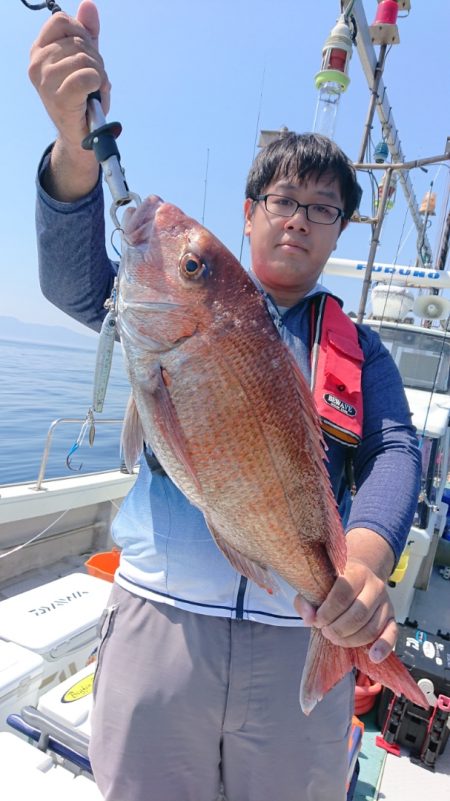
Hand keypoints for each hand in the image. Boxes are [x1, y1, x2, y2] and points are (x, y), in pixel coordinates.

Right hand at [28, 1, 109, 149]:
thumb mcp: (85, 60)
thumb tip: (88, 5)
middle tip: (93, 79)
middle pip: (78, 41)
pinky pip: (88, 76)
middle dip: (95, 59)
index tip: (86, 54)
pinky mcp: (60, 98)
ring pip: (85, 59)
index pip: (62, 21)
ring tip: (94, 89)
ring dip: (99, 74)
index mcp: (39, 51)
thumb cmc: (82, 97)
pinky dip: (99, 83)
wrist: (82, 135)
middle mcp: (37, 64)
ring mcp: (46, 81)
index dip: (82, 34)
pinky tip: (95, 93)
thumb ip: (86, 33)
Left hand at [294, 557, 396, 662]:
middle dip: (337, 629)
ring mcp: (385, 603)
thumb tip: (309, 618)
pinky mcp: (392, 618)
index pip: (342, 596)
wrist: (359, 575)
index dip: (327, 613)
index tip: (317, 620)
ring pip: (371, 629)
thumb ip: (306, 599)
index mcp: (356, 573)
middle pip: (357, 615)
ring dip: (350, 640)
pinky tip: (373, 656)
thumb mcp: (318, 584)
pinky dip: (383, 647)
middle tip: (325, 631)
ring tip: (336, 638)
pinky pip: (392, 635)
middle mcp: (374, 586)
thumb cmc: (336, 583)